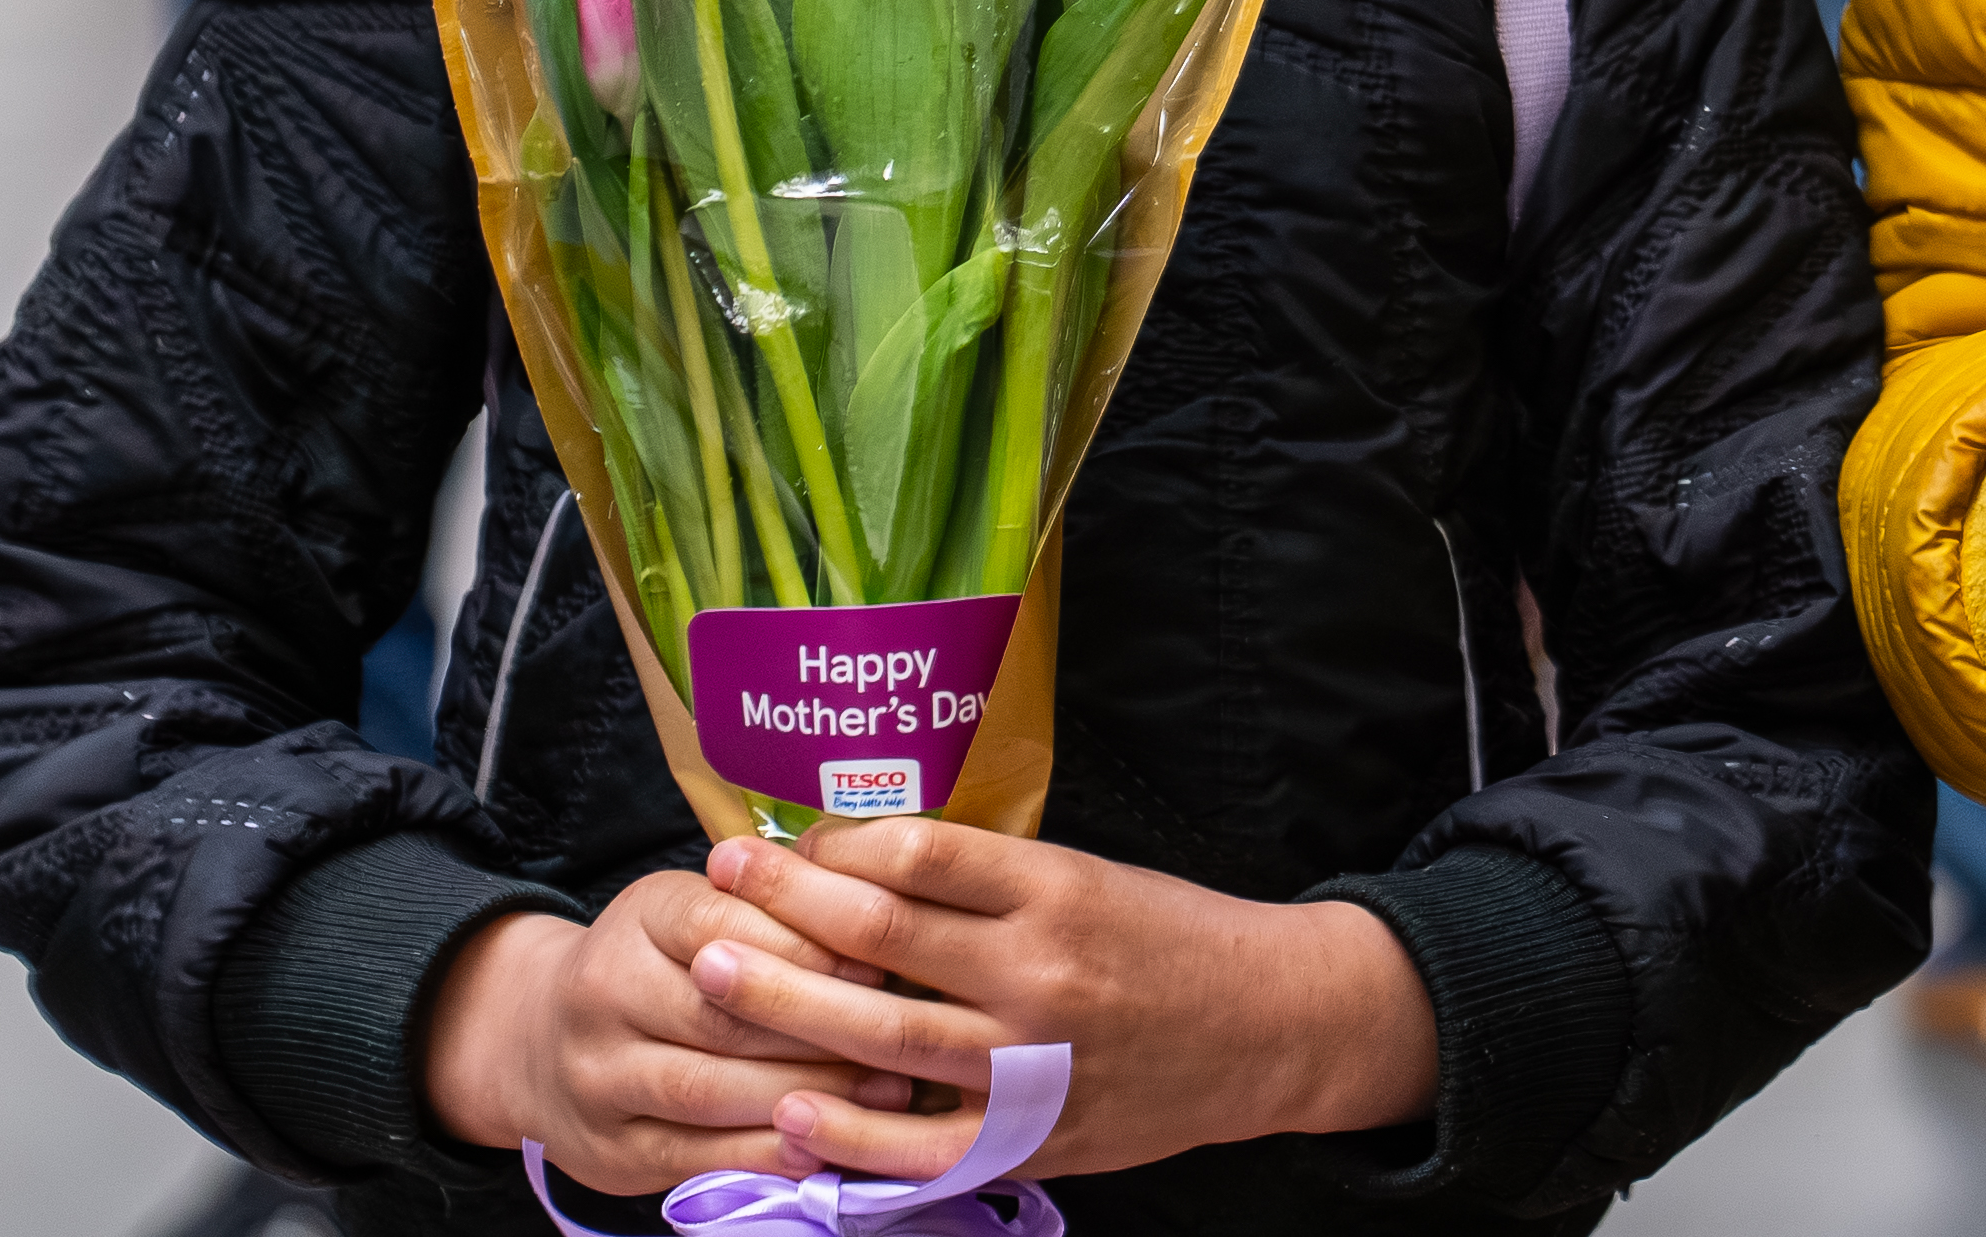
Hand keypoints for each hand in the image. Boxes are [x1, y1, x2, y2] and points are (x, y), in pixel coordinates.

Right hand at [418, 875, 913, 1194]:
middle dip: (820, 1028)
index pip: (725, 924)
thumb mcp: (702, 910)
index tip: (881, 964)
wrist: (539, 1039)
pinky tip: (823, 1145)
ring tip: (885, 1093)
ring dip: (805, 1094)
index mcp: (640, 916)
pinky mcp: (609, 1149)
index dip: (808, 946)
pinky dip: (763, 1153)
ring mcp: (598, 1077)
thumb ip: (773, 911)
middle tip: (901, 1035)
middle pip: (721, 1014)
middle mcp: (604, 992)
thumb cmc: (661, 965)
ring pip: (708, 1089)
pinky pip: (693, 1155)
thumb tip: (877, 911)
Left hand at [694, 822, 1438, 1181]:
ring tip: (716, 976)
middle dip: (784, 906)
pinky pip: (922, 1145)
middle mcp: (1039, 970)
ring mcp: (1033, 1060)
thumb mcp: (1093, 877)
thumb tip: (865, 866)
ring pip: (883, 1034)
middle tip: (717, 883)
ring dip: (787, 1006)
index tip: (785, 840)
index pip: (917, 853)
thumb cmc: (1172, 938)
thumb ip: (991, 883)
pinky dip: (850, 1134)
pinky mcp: (1034, 1136)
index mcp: (1056, 889)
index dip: (834, 845)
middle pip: (881, 934)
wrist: (1269, 1024)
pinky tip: (790, 1110)